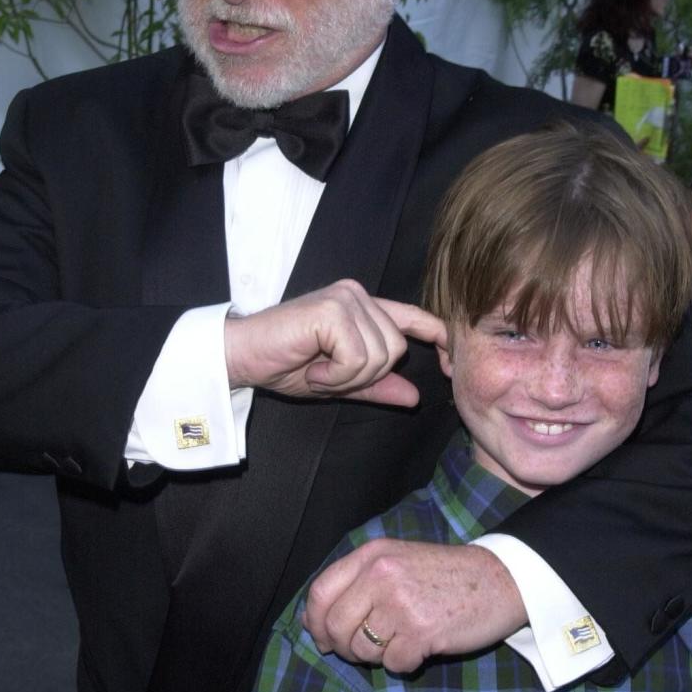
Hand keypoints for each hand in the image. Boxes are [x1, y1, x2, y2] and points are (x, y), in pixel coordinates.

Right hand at [224, 279, 445, 405]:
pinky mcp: (332, 309)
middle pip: (397, 349)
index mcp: (363, 306)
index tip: (449, 365)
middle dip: (365, 375)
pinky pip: (358, 357)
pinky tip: (312, 368)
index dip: (437, 337)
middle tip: (327, 375)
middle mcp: (357, 294)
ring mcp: (345, 298)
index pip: (414, 317)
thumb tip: (414, 397)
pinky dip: (336, 375)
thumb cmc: (284, 364)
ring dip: (347, 377)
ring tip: (316, 370)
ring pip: (381, 355)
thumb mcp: (338, 381)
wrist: (242, 357)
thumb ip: (376, 385)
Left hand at [303, 539, 525, 672]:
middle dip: (343, 647)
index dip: (315, 621)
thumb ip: (356, 583)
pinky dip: (405, 662)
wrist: (498, 579)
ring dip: (378, 655)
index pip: (320, 590)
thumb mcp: (396, 561)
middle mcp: (381, 573)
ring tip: (401, 639)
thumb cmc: (443, 574)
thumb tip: (313, 622)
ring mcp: (401, 602)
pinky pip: (393, 664)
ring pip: (362, 649)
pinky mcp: (422, 630)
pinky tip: (422, 645)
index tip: (322, 638)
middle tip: (364, 649)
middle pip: (335, 625)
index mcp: (372, 554)